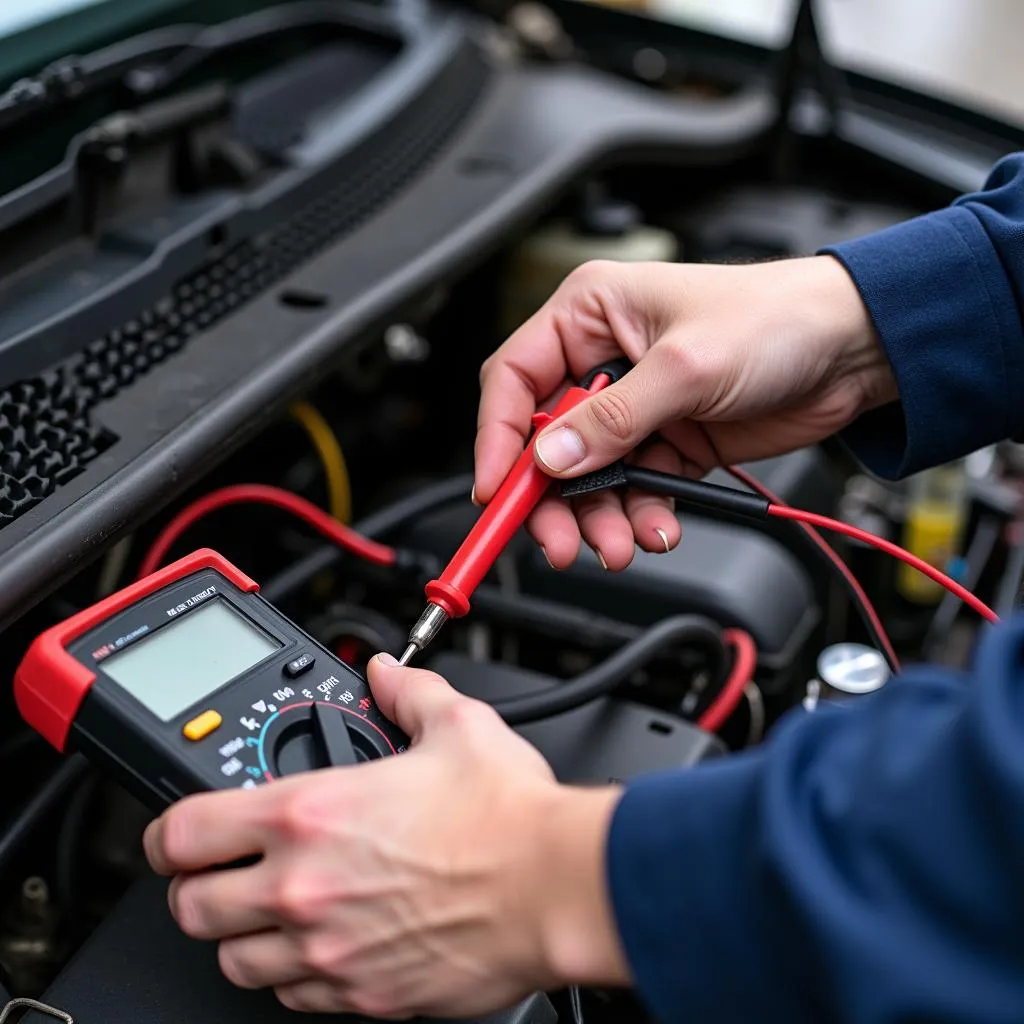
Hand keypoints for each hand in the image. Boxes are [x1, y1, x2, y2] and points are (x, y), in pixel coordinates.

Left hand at [143, 655, 627, 1017]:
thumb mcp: (455, 725)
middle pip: (191, 907)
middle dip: (197, 886)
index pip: (185, 832)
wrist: (555, 886)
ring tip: (268, 911)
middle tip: (220, 871)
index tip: (179, 831)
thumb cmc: (506, 815)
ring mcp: (329, 951)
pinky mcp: (363, 997)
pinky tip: (322, 946)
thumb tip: (385, 674)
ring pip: (234, 962)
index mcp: (311, 814)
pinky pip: (293, 1000)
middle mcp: (305, 888)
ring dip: (241, 935)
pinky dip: (293, 975)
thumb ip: (407, 692)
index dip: (168, 831)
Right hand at [475, 256, 897, 569]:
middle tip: (558, 540)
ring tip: (618, 543)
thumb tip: (551, 458)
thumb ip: (612, 418)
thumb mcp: (685, 367)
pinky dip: (640, 516)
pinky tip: (657, 529)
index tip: (495, 492)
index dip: (498, 439)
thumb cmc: (777, 319)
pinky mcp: (666, 441)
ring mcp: (635, 406)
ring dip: (598, 517)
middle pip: (546, 440)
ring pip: (587, 476)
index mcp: (589, 313)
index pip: (515, 380)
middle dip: (550, 496)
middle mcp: (603, 359)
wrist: (855, 349)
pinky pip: (632, 490)